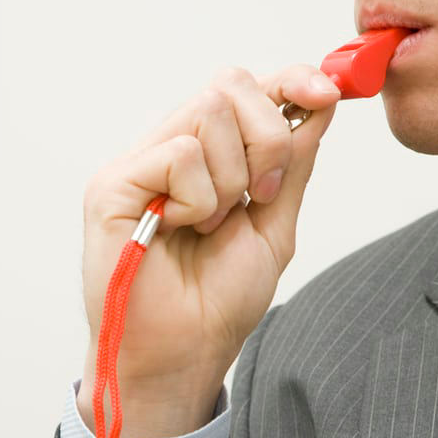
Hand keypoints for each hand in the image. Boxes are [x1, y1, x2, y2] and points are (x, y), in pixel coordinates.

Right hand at [79, 65, 339, 437]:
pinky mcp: (112, 186)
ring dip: (232, 178)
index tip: (326, 93)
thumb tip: (318, 105)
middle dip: (268, 138)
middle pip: (229, 86)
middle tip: (258, 196)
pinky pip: (180, 154)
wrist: (181, 356)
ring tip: (211, 225)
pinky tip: (180, 229)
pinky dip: (198, 199)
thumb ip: (292, 165)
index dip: (286, 81)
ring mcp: (137, 166)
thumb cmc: (216, 303)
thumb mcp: (273, 225)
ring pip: (208, 112)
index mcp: (204, 158)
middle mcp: (167, 152)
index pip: (242, 90)